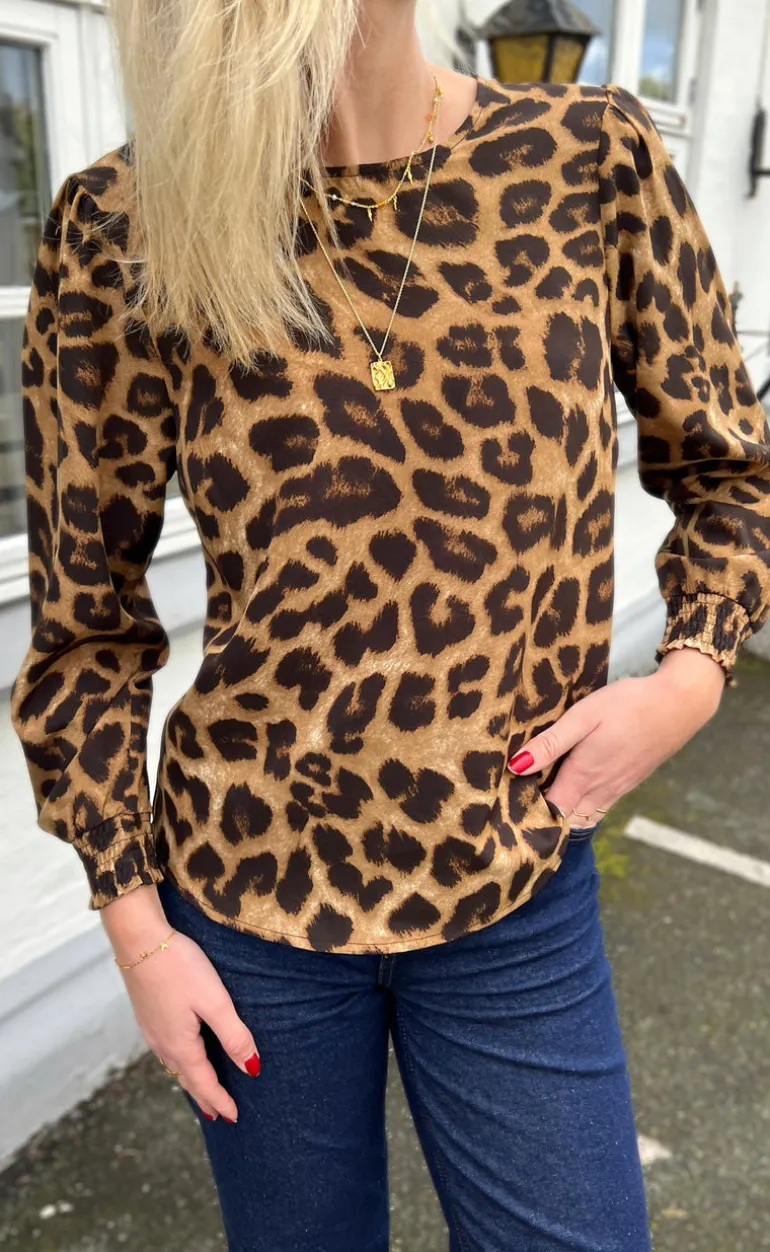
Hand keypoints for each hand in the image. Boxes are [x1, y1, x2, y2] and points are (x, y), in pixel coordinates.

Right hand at [102, 886, 258, 1121]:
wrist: (139, 939)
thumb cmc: (180, 967)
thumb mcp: (214, 1001)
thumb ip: (234, 1036)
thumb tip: (251, 1069)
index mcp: (180, 1045)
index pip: (204, 1083)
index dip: (220, 1100)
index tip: (234, 1117)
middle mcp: (161, 1043)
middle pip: (186, 1079)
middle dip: (204, 1097)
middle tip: (218, 1113)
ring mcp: (150, 1029)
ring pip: (173, 1064)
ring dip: (190, 1080)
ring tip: (202, 1087)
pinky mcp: (146, 1013)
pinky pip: (165, 1049)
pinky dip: (178, 1061)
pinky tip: (182, 1052)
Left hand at [506, 648, 725, 825]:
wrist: (680, 703)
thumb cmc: (628, 705)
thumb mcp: (583, 717)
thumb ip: (550, 744)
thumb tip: (515, 768)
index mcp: (584, 776)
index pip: (550, 813)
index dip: (528, 816)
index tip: (505, 808)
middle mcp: (600, 790)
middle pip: (565, 819)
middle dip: (542, 819)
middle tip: (515, 809)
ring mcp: (617, 788)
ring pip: (583, 815)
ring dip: (562, 813)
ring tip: (538, 801)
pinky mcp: (628, 781)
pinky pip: (599, 805)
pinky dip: (580, 805)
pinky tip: (571, 788)